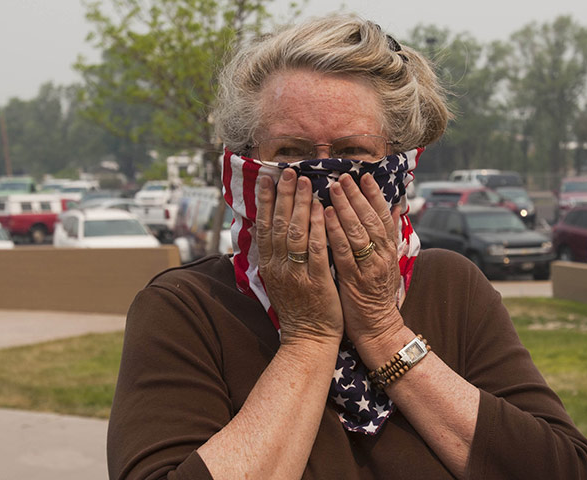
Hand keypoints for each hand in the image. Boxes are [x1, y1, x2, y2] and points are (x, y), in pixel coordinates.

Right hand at [256, 169, 343, 345]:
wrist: (308, 339)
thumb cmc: (297, 308)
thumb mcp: (278, 280)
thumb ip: (274, 255)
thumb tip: (266, 229)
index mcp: (269, 265)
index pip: (264, 226)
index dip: (266, 201)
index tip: (267, 178)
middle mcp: (278, 267)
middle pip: (279, 224)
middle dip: (284, 195)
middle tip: (289, 171)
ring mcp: (296, 273)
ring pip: (296, 233)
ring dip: (300, 205)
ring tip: (305, 181)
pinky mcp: (316, 281)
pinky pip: (316, 250)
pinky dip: (318, 228)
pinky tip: (322, 209)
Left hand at [324, 173, 403, 346]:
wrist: (377, 327)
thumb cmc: (377, 293)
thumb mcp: (388, 262)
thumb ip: (388, 235)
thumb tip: (395, 208)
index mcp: (389, 249)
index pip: (382, 216)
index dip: (374, 195)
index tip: (364, 176)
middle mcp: (382, 255)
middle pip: (370, 219)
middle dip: (356, 195)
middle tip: (343, 176)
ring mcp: (368, 267)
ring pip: (358, 232)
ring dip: (345, 208)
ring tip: (333, 187)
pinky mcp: (354, 280)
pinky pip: (344, 252)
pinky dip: (335, 232)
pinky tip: (325, 216)